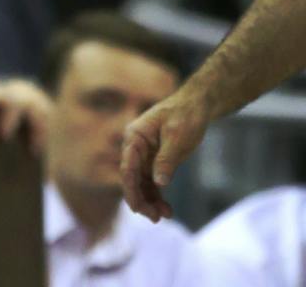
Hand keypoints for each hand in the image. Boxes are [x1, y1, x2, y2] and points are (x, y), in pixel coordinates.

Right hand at [120, 91, 209, 221]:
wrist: (196, 106)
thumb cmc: (186, 117)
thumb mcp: (177, 138)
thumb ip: (166, 160)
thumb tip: (158, 183)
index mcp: (134, 137)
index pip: (128, 167)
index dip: (131, 189)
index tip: (138, 209)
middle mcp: (135, 147)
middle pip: (132, 178)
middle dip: (141, 199)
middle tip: (155, 219)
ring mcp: (144, 154)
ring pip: (142, 183)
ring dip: (150, 200)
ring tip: (164, 216)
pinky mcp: (155, 160)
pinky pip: (152, 181)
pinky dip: (157, 195)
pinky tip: (166, 209)